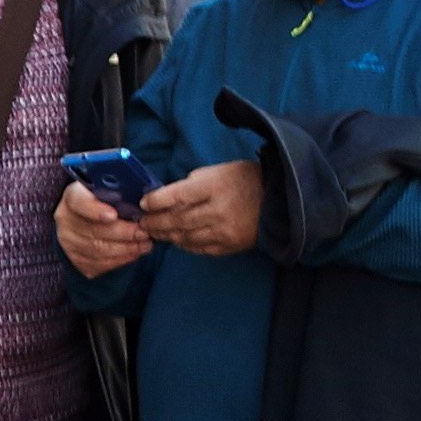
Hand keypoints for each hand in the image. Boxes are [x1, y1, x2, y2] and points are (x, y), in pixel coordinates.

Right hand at [53, 178, 152, 276]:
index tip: (113, 215)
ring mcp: (69, 242)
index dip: (95, 210)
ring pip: (97, 250)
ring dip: (125, 248)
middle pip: (92, 230)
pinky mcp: (76, 259)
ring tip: (145, 244)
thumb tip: (141, 198)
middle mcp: (65, 220)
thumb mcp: (109, 188)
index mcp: (72, 196)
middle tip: (143, 232)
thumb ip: (119, 190)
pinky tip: (134, 253)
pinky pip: (98, 264)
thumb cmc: (105, 200)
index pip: (78, 201)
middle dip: (122, 233)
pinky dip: (120, 260)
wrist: (90, 218)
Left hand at [138, 160, 265, 260]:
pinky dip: (184, 244)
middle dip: (155, 222)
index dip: (157, 201)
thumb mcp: (218, 171)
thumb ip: (191, 184)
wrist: (278, 200)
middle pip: (178, 220)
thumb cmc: (244, 180)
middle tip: (143, 223)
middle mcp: (218, 210)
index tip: (143, 204)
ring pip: (185, 237)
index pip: (178, 196)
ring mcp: (224, 231)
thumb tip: (165, 197)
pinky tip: (177, 239)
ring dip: (167, 235)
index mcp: (215, 186)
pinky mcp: (229, 246)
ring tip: (155, 231)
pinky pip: (199, 249)